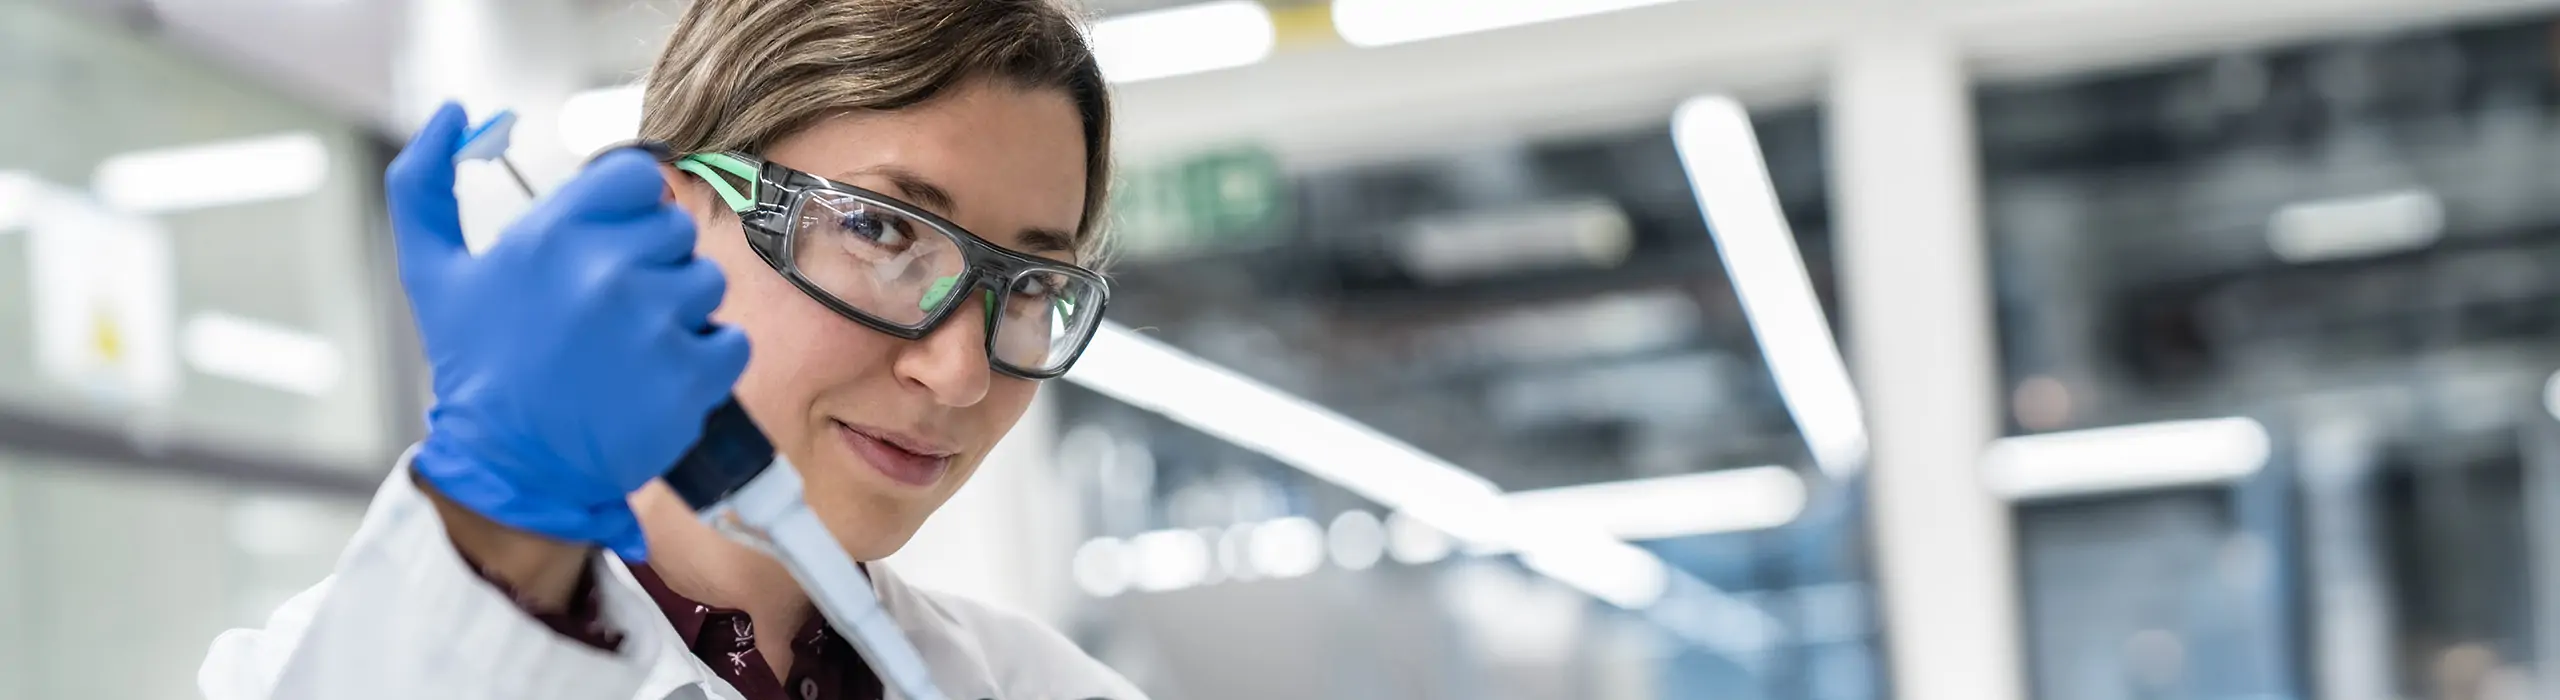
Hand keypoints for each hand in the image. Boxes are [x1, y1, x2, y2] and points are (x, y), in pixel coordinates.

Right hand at [388, 102, 747, 561]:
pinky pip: (731, 340)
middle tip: (609, 310)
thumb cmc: (478, 367)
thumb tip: (450, 114)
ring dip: (680, 312)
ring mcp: (654, 324)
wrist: (511, 468)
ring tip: (631, 347)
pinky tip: (659, 378)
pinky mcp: (692, 377)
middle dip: (650, 264)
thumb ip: (425, 184)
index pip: (639, 177)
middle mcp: (607, 271)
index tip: (608, 246)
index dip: (631, 209)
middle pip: (676, 229)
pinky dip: (706, 361)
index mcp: (553, 234)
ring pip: (707, 282)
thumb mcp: (430, 271)